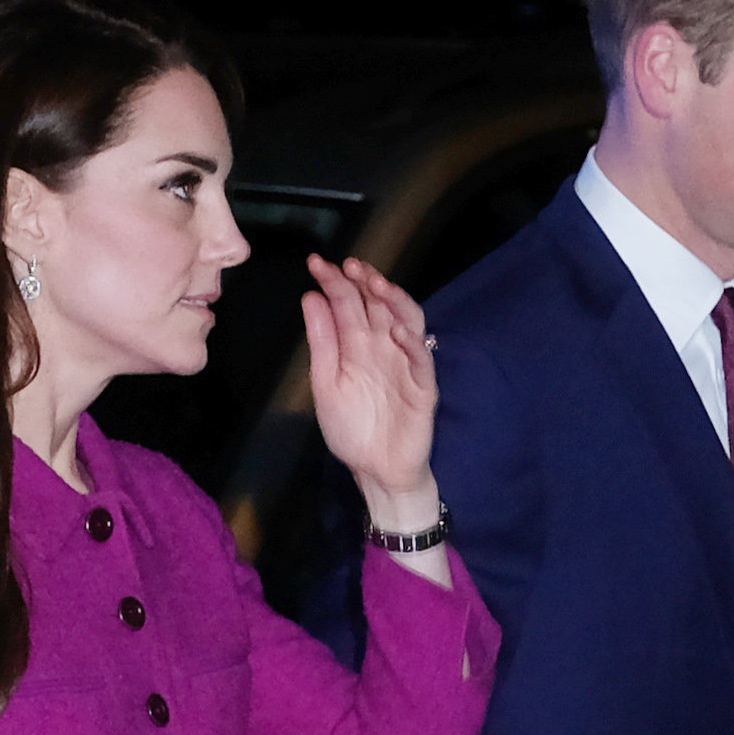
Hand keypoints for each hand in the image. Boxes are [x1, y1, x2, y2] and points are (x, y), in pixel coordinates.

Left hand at [304, 254, 438, 529]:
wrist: (376, 470)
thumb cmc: (351, 429)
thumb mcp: (325, 384)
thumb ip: (322, 342)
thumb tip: (311, 297)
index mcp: (355, 344)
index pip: (347, 303)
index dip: (333, 282)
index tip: (315, 264)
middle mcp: (381, 345)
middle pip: (377, 303)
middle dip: (364, 281)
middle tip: (349, 265)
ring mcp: (404, 362)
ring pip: (405, 319)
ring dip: (393, 299)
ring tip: (376, 284)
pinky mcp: (422, 385)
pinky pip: (421, 358)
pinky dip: (411, 342)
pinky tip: (395, 330)